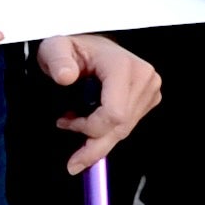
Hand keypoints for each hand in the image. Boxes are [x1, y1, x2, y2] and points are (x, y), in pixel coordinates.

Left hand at [37, 33, 162, 173]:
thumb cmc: (73, 46)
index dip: (90, 128)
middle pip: (121, 126)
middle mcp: (143, 78)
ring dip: (98, 137)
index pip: (114, 113)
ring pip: (125, 130)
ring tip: (72, 123)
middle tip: (73, 161)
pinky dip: (106, 131)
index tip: (65, 123)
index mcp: (123, 67)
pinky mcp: (148, 98)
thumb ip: (57, 60)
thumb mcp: (55, 47)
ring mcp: (149, 89)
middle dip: (94, 144)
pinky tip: (88, 123)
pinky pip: (127, 125)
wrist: (91, 43)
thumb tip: (65, 77)